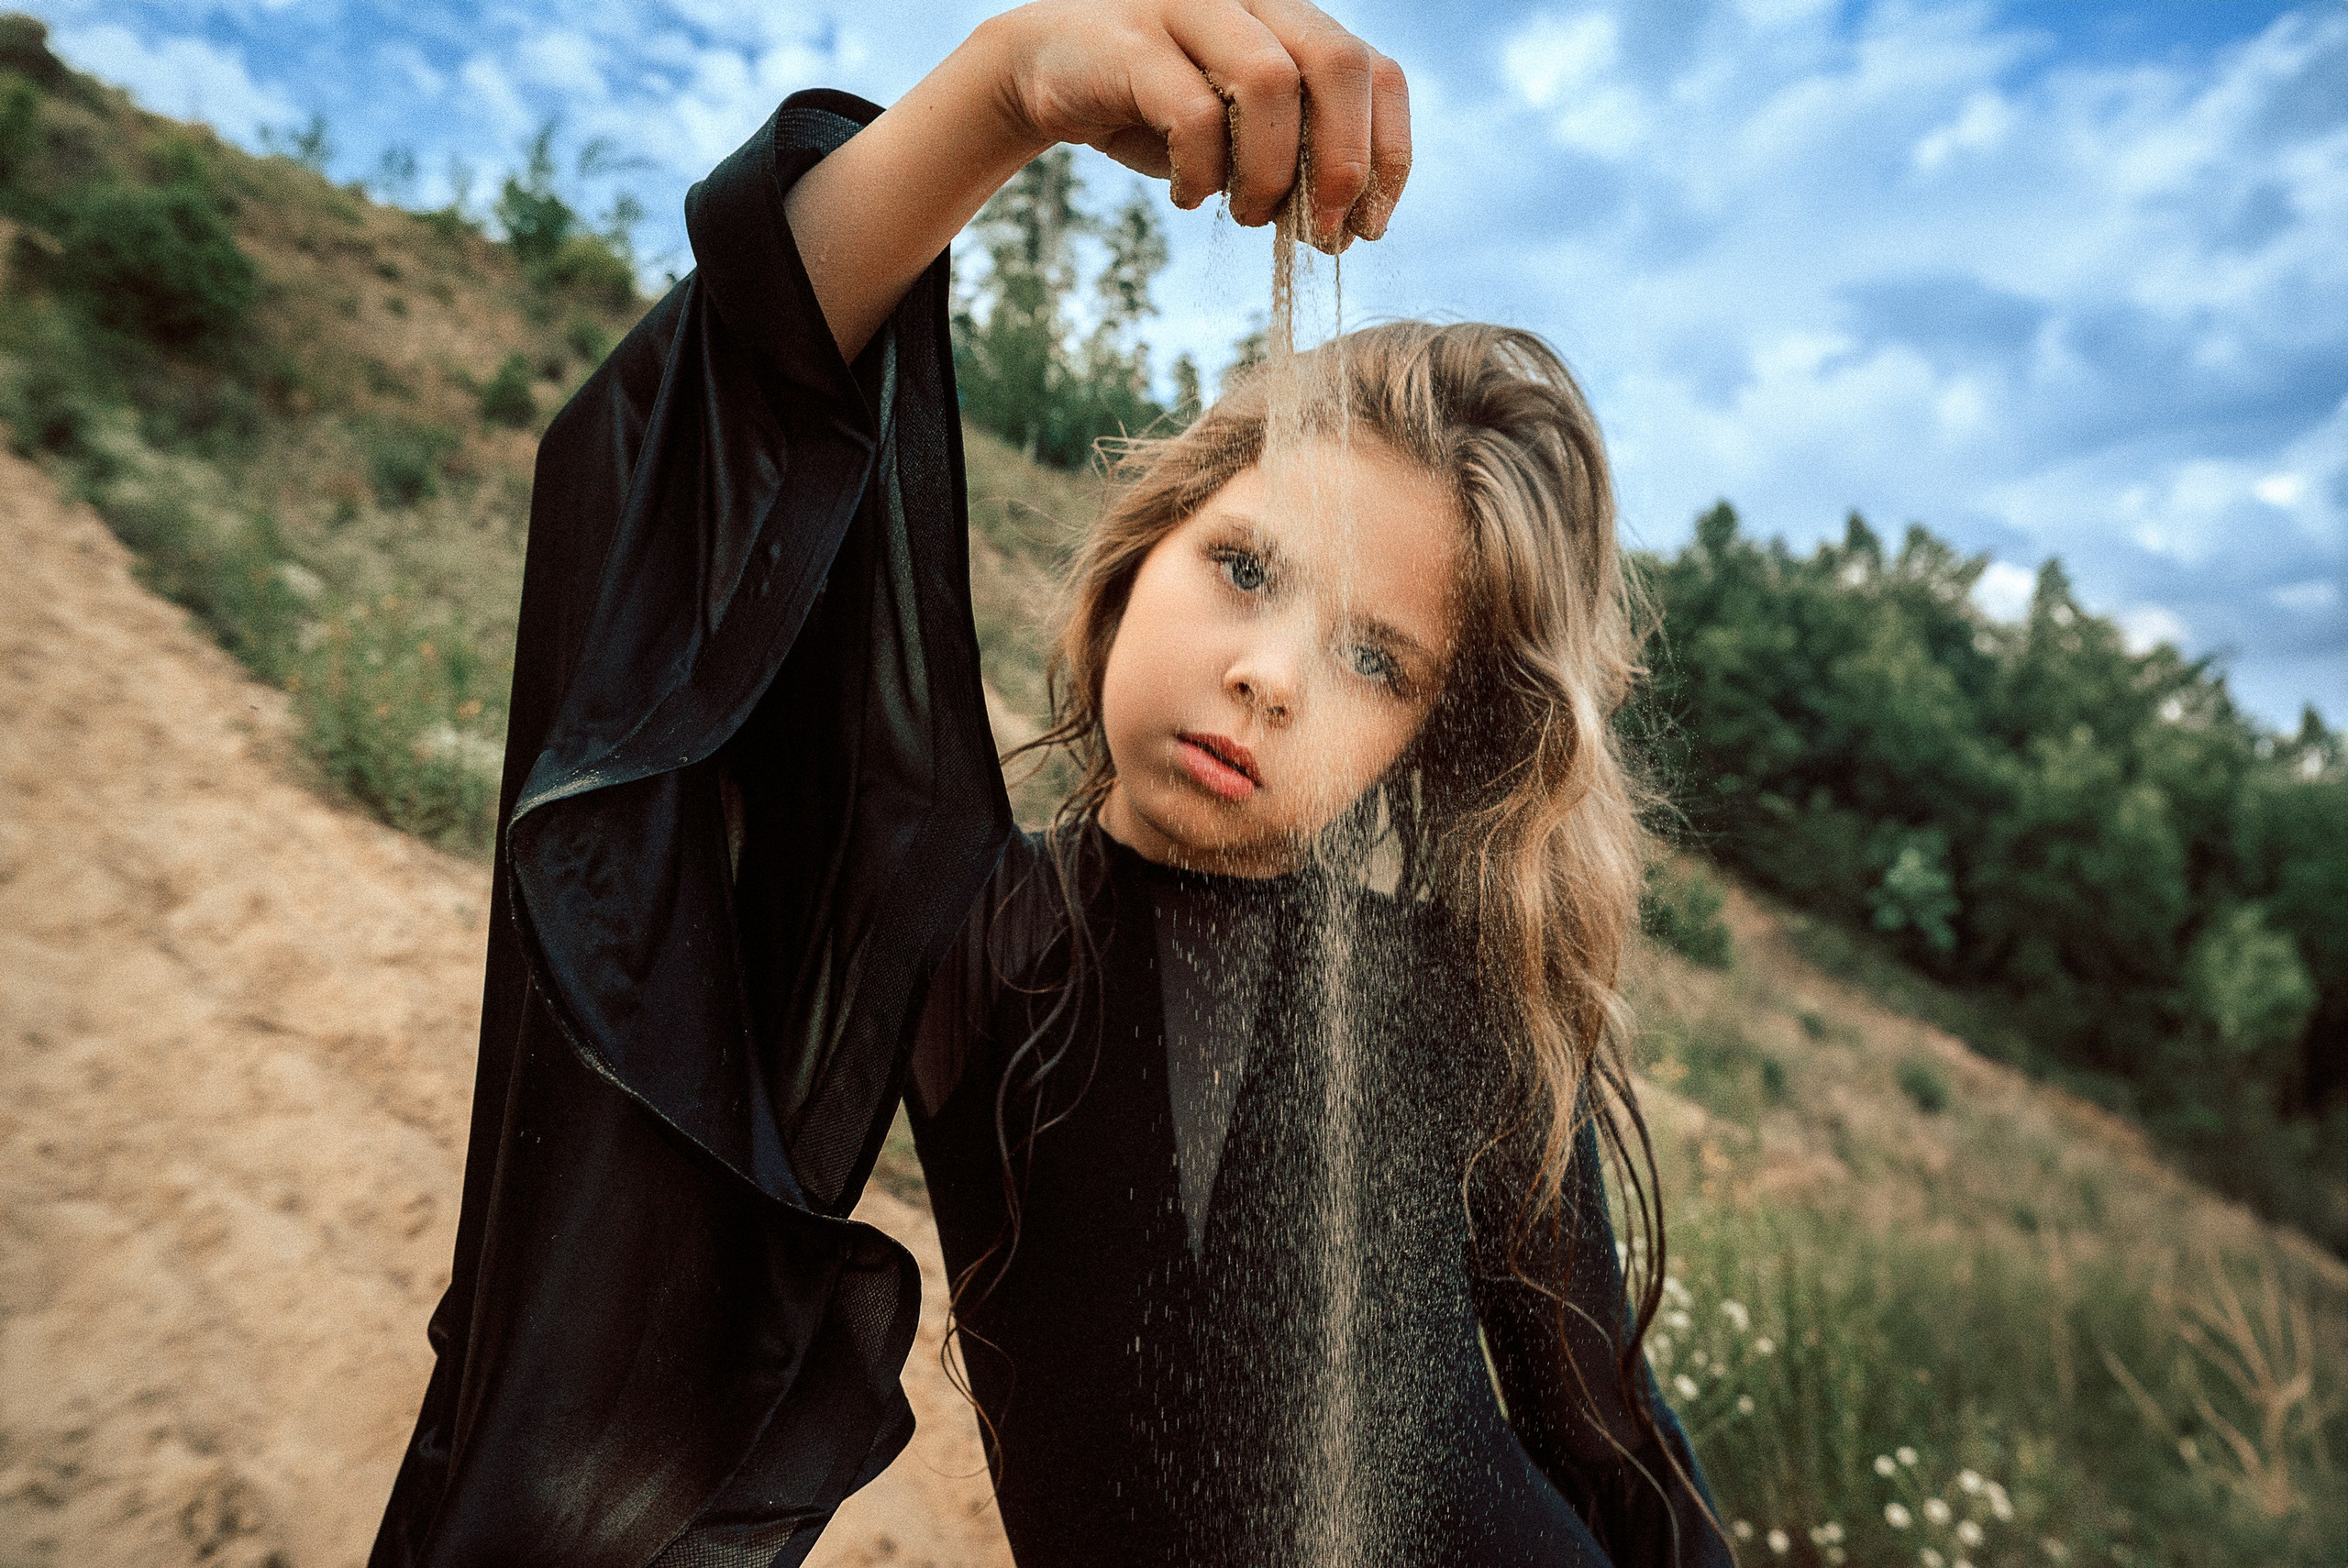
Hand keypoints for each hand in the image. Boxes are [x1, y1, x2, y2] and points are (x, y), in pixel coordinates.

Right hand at [983, 0, 1410, 249]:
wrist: (1045, 73)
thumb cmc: (1157, 110)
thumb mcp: (1240, 137)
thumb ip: (1295, 162)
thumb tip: (1346, 230)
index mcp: (1292, 18)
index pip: (1377, 71)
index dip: (1387, 152)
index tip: (1370, 223)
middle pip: (1339, 64)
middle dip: (1345, 163)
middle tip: (1325, 230)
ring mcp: (1192, 7)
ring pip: (1272, 82)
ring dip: (1271, 172)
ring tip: (1245, 213)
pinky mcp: (1135, 40)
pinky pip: (1194, 113)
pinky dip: (1202, 171)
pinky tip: (1188, 195)